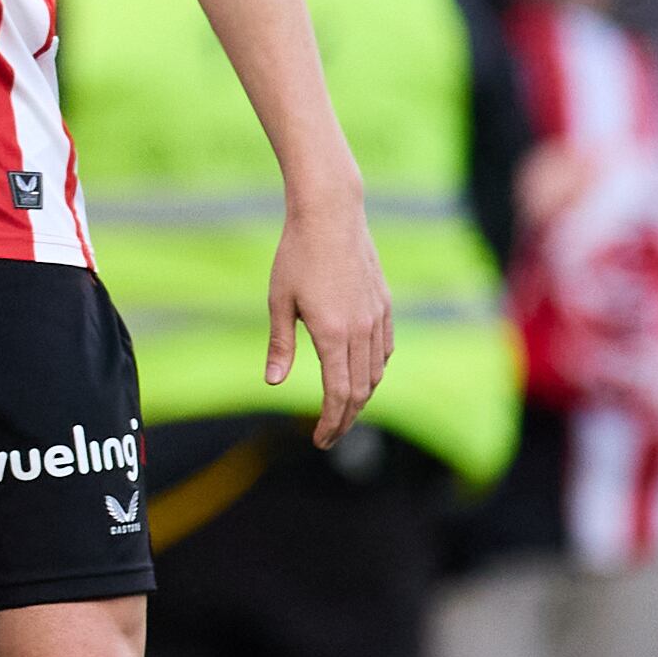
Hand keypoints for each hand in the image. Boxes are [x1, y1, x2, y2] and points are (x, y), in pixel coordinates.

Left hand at [270, 190, 393, 449]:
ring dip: (361, 397)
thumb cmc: (295, 256)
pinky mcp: (384, 305)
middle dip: (345, 418)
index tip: (320, 440)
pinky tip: (361, 375)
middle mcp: (361, 331)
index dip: (331, 421)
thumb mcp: (278, 302)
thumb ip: (280, 345)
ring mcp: (377, 318)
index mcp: (333, 334)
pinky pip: (384, 349)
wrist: (331, 217)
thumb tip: (273, 383)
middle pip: (361, 390)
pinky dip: (374, 370)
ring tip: (342, 411)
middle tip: (328, 436)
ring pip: (376, 372)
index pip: (338, 393)